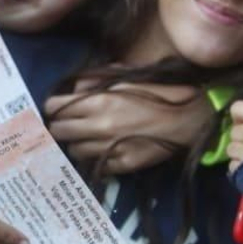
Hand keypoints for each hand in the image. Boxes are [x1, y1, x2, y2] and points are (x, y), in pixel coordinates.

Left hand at [45, 80, 213, 173]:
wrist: (190, 118)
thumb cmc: (159, 93)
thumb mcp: (126, 78)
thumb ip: (96, 81)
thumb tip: (73, 90)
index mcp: (99, 101)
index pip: (55, 108)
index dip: (52, 108)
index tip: (56, 108)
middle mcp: (99, 126)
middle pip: (58, 132)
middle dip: (59, 126)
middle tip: (67, 124)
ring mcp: (110, 148)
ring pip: (74, 151)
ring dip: (77, 143)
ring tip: (87, 138)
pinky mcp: (122, 165)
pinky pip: (95, 165)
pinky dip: (95, 157)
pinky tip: (103, 150)